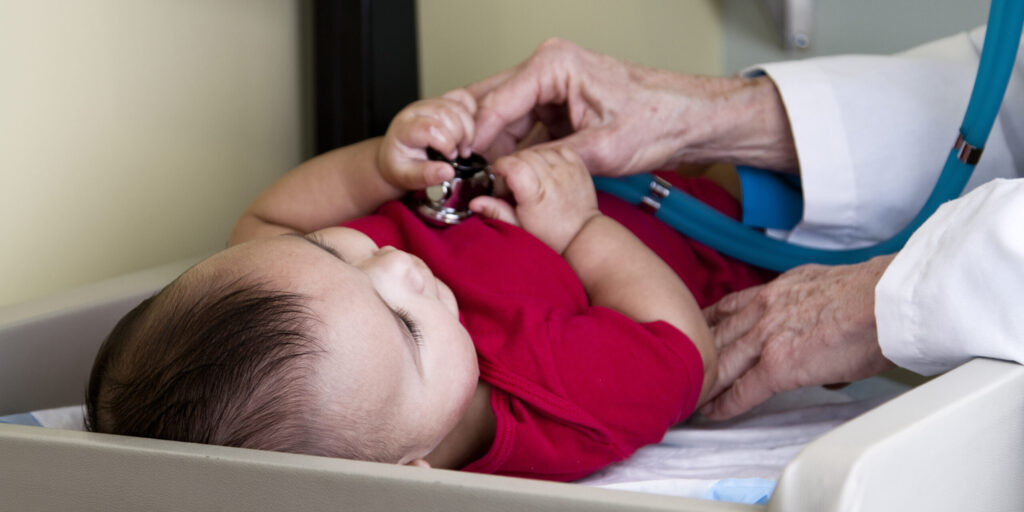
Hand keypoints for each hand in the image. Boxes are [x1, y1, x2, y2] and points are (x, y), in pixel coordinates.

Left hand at [378, 89, 476, 189]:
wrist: (396, 155)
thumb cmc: (401, 164)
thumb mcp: (408, 177)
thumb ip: (426, 175)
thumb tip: (448, 172)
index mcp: (404, 129)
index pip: (429, 128)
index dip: (446, 143)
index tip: (451, 157)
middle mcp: (416, 111)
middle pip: (446, 113)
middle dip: (461, 136)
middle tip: (461, 153)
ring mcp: (429, 103)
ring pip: (457, 106)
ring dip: (468, 128)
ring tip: (464, 145)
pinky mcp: (441, 101)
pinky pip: (462, 96)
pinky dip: (471, 112)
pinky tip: (467, 129)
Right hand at [469, 39, 798, 175]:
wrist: (689, 120)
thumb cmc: (658, 119)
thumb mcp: (601, 149)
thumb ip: (550, 162)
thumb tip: (511, 177)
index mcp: (554, 65)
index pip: (497, 103)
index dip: (472, 139)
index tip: (456, 167)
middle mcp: (547, 70)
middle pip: (491, 106)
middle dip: (474, 141)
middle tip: (458, 175)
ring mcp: (549, 87)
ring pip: (502, 120)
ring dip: (492, 149)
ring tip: (479, 180)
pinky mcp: (556, 107)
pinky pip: (521, 129)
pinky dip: (511, 151)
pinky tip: (503, 174)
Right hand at [469, 146, 598, 253]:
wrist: (582, 234)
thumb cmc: (550, 234)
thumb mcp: (518, 227)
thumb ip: (496, 211)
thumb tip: (474, 202)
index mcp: (535, 194)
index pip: (513, 165)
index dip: (501, 166)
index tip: (498, 174)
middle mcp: (552, 178)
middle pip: (524, 155)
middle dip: (513, 163)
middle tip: (514, 179)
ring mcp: (567, 170)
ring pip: (540, 150)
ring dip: (531, 158)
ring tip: (531, 175)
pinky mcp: (578, 165)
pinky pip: (558, 148)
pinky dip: (549, 154)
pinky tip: (546, 168)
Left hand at [700, 255, 896, 420]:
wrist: (886, 299)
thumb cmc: (876, 294)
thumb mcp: (830, 287)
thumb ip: (814, 307)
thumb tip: (821, 331)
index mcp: (779, 289)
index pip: (732, 305)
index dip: (708, 321)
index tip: (694, 330)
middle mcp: (765, 309)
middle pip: (717, 333)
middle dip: (694, 350)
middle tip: (676, 364)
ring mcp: (768, 337)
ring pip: (722, 362)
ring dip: (703, 380)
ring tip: (686, 394)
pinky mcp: (778, 366)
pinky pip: (742, 391)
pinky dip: (724, 405)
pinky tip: (711, 414)